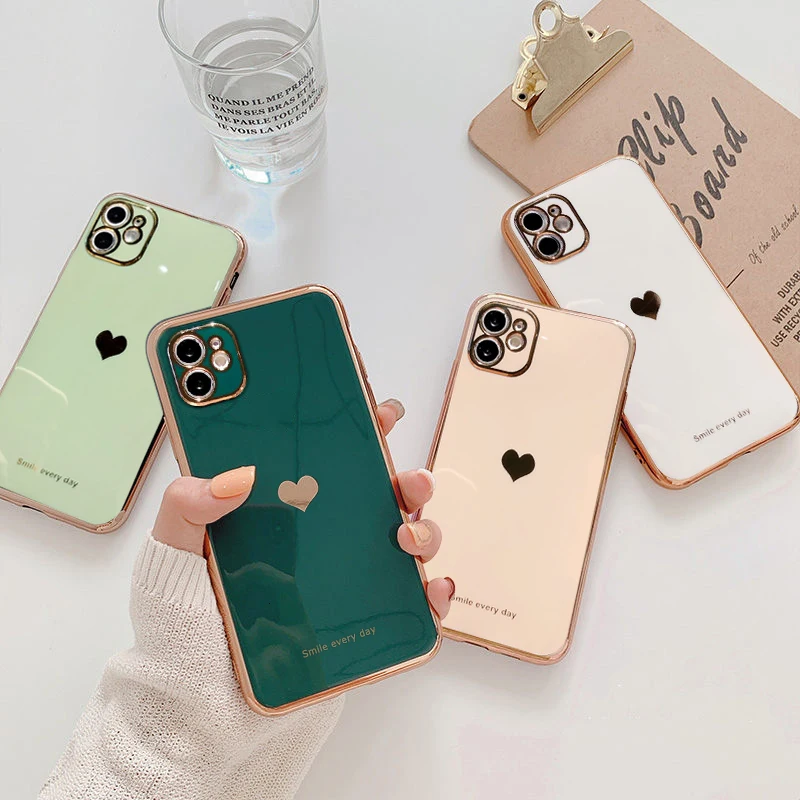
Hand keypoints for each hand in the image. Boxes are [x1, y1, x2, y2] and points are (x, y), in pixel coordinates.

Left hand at [152, 399, 452, 618]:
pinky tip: (429, 586)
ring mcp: (348, 582)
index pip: (328, 463)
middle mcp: (324, 542)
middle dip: (408, 480)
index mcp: (285, 514)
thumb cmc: (185, 630)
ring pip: (405, 542)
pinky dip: (432, 593)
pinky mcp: (364, 625)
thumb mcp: (174, 558)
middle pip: (381, 498)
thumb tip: (236, 475)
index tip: (381, 413)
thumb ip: (187, 508)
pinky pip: (412, 605)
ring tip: (407, 538)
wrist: (200, 709)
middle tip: (407, 481)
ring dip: (424, 531)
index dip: (360, 433)